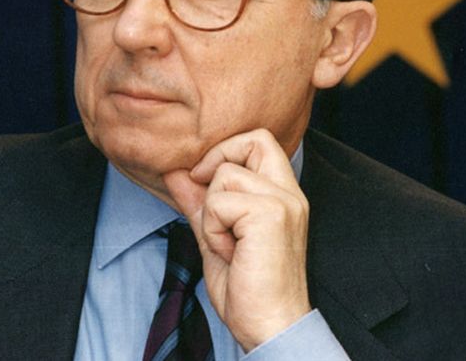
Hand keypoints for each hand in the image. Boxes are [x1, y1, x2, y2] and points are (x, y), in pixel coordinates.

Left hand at [163, 129, 310, 351]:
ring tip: (227, 244)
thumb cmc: (247, 289)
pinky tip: (229, 252)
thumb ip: (198, 202)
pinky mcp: (271, 216)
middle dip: (218, 160)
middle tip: (208, 198)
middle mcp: (289, 194)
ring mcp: (283, 203)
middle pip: (254, 139)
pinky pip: (218, 202)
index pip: (260, 141)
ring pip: (225, 175)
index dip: (226, 150)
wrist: (268, 327)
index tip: (203, 178)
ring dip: (211, 211)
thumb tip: (175, 172)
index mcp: (282, 195)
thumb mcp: (214, 236)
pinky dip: (212, 228)